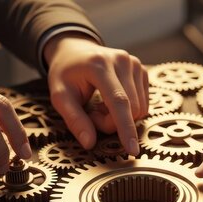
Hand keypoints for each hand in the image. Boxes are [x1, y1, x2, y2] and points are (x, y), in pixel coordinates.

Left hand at [43, 33, 148, 154]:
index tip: (132, 150)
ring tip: (100, 106)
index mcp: (99, 65)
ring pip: (139, 109)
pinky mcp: (142, 70)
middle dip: (112, 123)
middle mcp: (122, 61)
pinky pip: (142, 104)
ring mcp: (135, 64)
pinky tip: (111, 101)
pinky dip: (127, 111)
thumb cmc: (66, 74)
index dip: (125, 127)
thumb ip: (74, 120)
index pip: (119, 101)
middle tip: (92, 116)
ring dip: (119, 118)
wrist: (76, 51)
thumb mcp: (59, 96)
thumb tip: (89, 143)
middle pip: (130, 109)